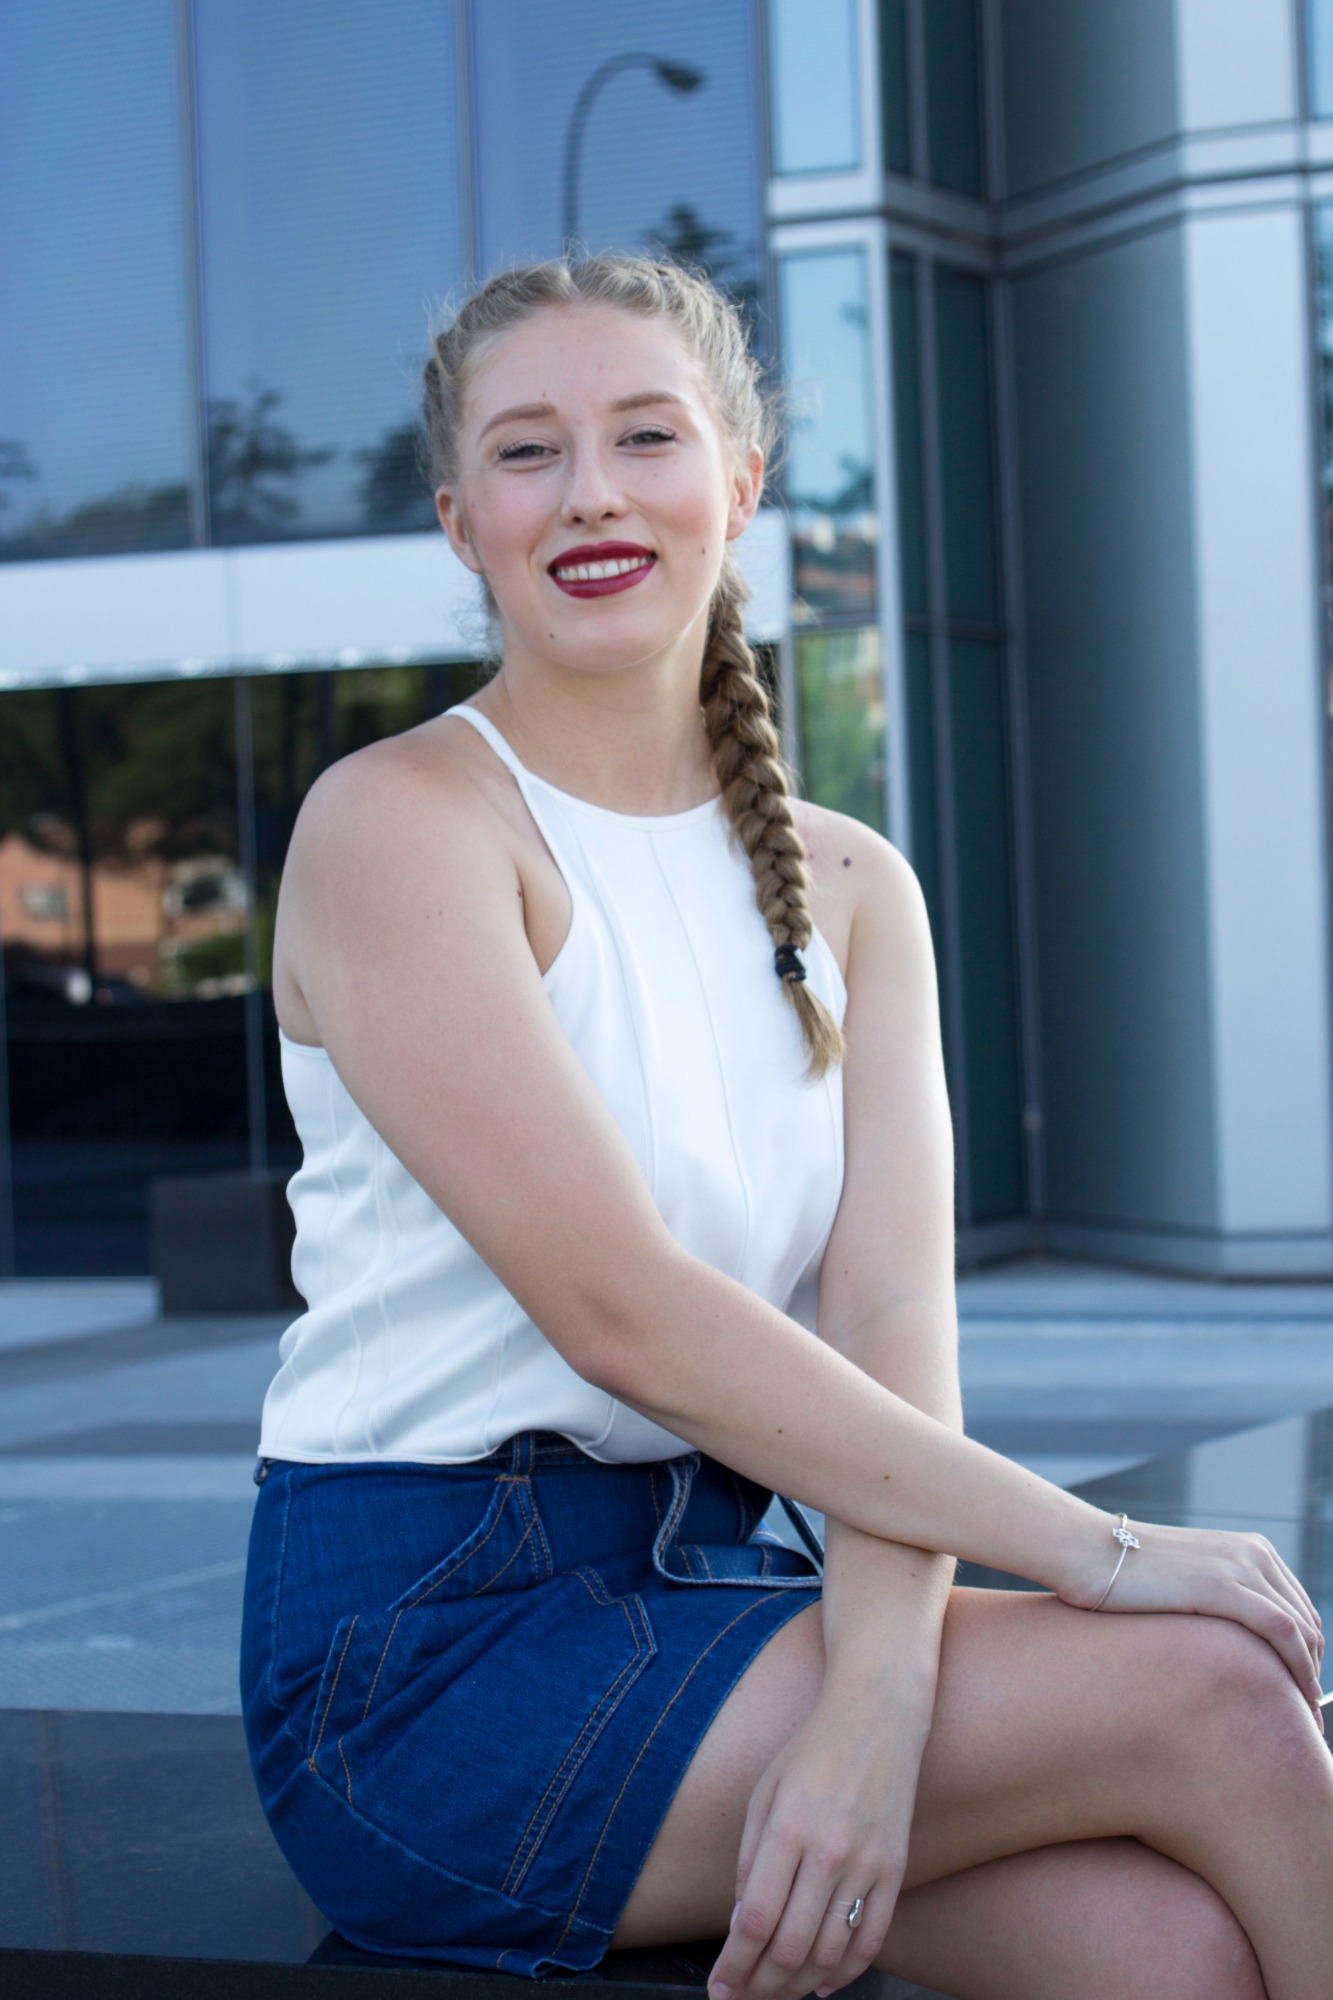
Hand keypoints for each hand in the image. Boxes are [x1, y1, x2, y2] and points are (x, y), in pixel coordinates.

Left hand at [707, 1680, 928, 1999]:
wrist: (877, 1717)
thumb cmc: (811, 1751)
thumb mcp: (764, 1791)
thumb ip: (750, 1859)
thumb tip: (742, 1924)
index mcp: (787, 1828)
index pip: (757, 1920)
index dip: (734, 1965)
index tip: (718, 1987)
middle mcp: (829, 1851)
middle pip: (791, 1948)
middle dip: (759, 1986)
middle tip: (740, 1998)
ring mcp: (867, 1864)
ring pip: (829, 1953)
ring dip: (796, 1986)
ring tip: (773, 1994)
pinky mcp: (895, 1870)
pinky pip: (871, 1939)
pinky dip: (845, 1973)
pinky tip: (822, 1985)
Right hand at [1062, 1518, 1325, 1725]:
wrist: (1086, 1551)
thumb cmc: (1122, 1577)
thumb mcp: (1185, 1582)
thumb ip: (1216, 1602)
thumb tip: (1229, 1648)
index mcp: (1248, 1549)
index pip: (1299, 1608)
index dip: (1310, 1654)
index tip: (1304, 1692)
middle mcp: (1253, 1552)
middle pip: (1307, 1621)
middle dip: (1314, 1670)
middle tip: (1308, 1714)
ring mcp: (1239, 1565)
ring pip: (1302, 1630)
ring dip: (1309, 1677)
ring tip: (1306, 1719)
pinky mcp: (1223, 1585)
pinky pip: (1282, 1631)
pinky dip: (1299, 1668)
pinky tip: (1299, 1699)